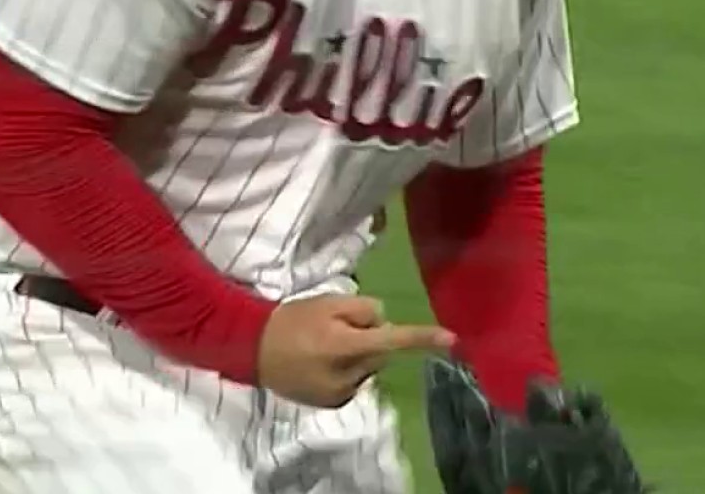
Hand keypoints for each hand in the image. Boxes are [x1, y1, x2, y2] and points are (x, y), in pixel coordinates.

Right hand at [257, 295, 455, 407]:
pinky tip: (321, 362)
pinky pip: (353, 382)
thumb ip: (359, 308)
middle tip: (341, 327)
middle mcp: (347, 374)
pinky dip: (346, 371)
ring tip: (326, 346)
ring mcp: (339, 392)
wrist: (252, 347)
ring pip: (367, 369)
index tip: (452, 339)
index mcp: (344, 346)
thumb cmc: (290, 320)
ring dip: (358, 356)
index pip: (391, 340)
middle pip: (380, 354)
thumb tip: (381, 321)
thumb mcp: (324, 302)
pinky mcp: (331, 402)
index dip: (421, 338)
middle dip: (370, 340)